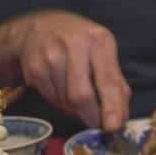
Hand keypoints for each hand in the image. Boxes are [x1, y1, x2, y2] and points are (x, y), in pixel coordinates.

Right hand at [10, 12, 131, 129]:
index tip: (113, 126)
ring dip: (74, 109)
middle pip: (81, 96)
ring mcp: (50, 56)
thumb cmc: (79, 44)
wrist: (38, 28)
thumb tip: (120, 116)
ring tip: (75, 93)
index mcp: (98, 41)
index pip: (107, 80)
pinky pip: (51, 100)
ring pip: (66, 102)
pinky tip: (60, 88)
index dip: (111, 106)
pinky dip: (60, 103)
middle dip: (91, 116)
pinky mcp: (34, 68)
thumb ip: (116, 84)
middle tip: (95, 121)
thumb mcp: (103, 54)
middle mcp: (74, 45)